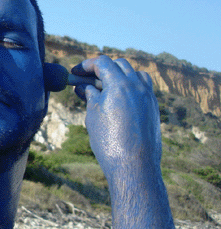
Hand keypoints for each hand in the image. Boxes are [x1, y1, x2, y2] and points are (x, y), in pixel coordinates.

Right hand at [72, 55, 160, 175]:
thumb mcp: (93, 115)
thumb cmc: (109, 141)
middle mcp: (137, 86)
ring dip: (118, 75)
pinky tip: (119, 99)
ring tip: (104, 88)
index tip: (75, 72)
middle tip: (86, 80)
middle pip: (118, 65)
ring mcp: (148, 96)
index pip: (102, 63)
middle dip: (101, 69)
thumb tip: (84, 86)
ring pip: (134, 73)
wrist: (133, 165)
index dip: (86, 65)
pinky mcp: (153, 107)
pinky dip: (130, 86)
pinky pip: (142, 87)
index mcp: (119, 84)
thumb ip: (90, 96)